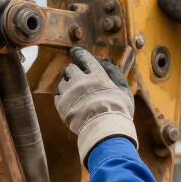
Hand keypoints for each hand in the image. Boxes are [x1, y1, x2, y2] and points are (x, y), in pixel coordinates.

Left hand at [54, 48, 136, 165]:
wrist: (104, 129)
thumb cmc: (118, 110)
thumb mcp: (123, 91)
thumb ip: (116, 76)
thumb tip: (108, 64)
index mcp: (97, 75)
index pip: (85, 58)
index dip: (79, 54)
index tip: (74, 52)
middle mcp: (80, 80)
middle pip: (70, 68)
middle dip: (73, 71)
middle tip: (77, 76)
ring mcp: (69, 92)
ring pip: (62, 82)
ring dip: (67, 85)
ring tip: (74, 93)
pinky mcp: (61, 105)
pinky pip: (57, 97)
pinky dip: (62, 98)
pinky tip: (69, 103)